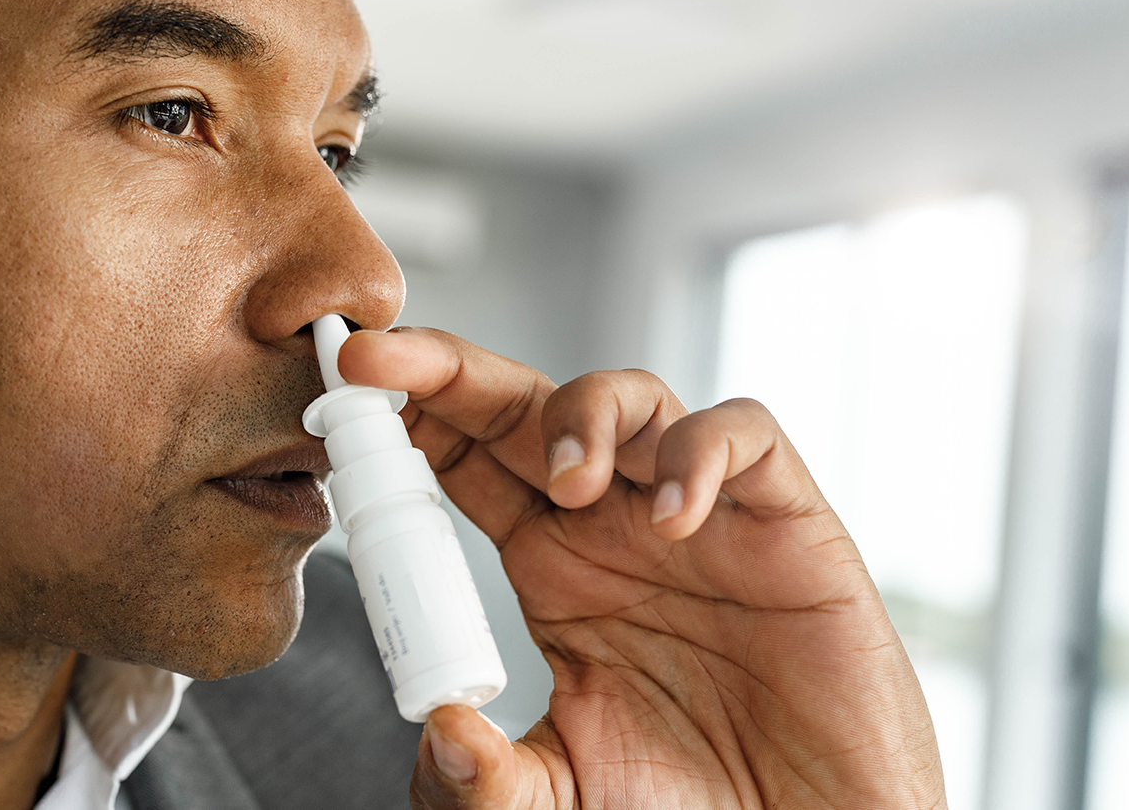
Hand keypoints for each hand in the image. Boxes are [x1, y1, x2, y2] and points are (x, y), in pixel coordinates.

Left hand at [336, 327, 945, 809]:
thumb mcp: (560, 802)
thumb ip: (486, 782)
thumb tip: (436, 727)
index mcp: (550, 566)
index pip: (465, 460)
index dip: (407, 419)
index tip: (342, 399)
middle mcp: (612, 525)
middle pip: (524, 404)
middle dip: (451, 368)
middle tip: (384, 361)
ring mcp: (697, 516)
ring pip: (633, 397)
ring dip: (582, 413)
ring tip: (567, 483)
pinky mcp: (786, 524)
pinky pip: (745, 438)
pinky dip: (704, 453)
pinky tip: (674, 518)